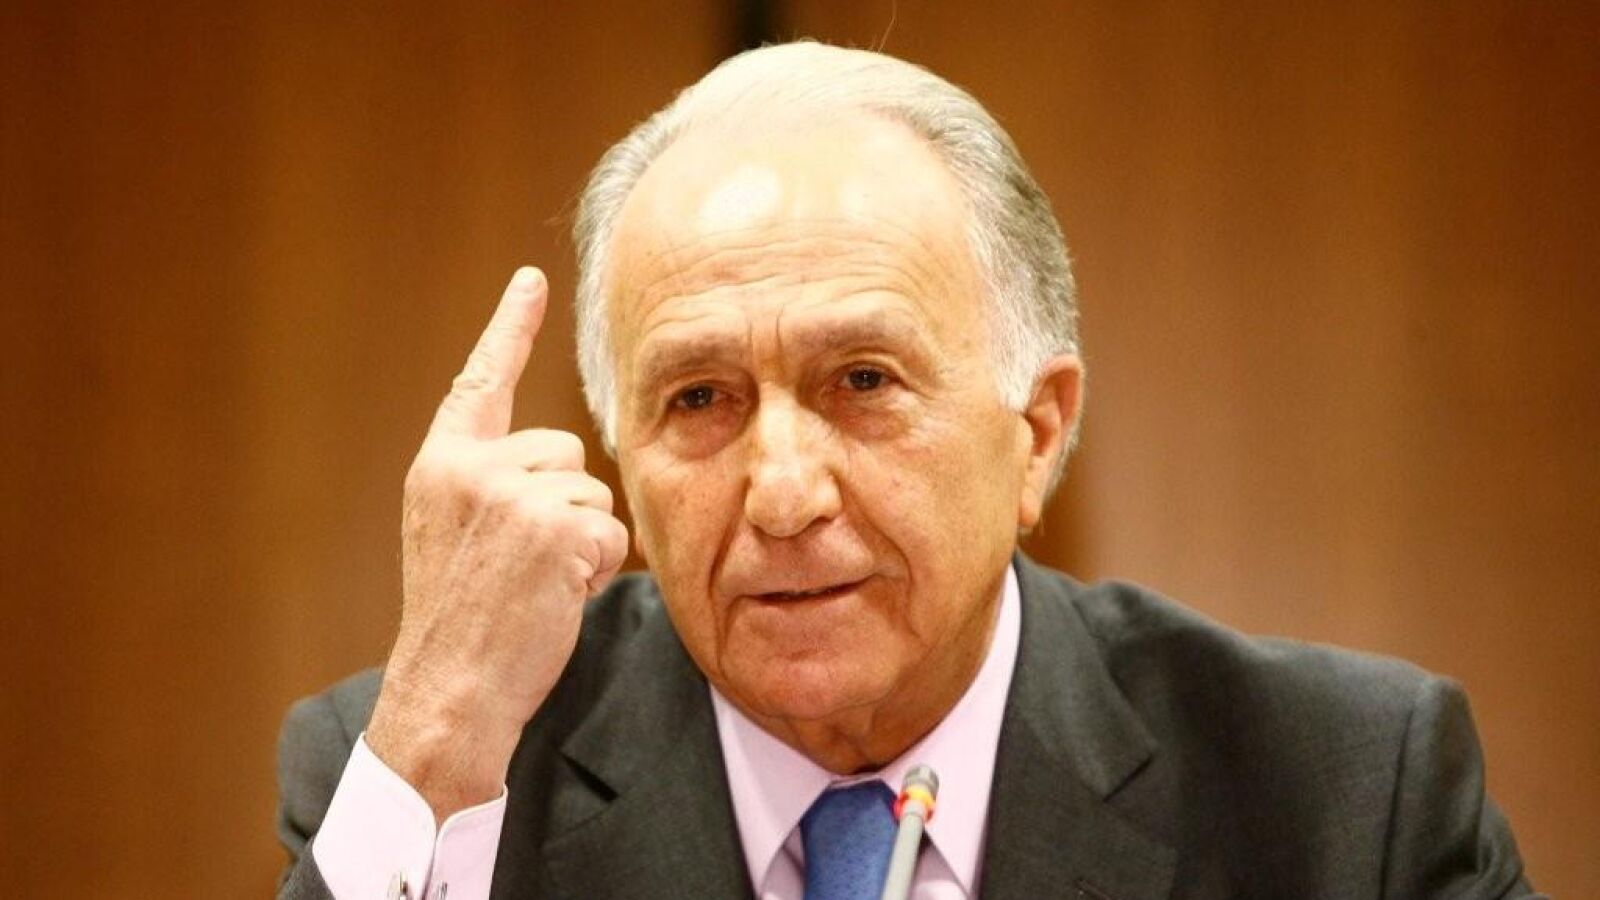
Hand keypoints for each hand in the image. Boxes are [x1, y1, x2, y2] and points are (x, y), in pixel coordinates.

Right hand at [365, 267, 628, 819]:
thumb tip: (561, 463)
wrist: (449, 689)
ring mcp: (508, 494)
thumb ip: (490, 484)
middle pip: (567, 452)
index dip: (509, 328)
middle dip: (565, 506)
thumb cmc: (463, 622)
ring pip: (593, 494)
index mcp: (441, 465)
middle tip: (524, 565)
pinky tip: (555, 596)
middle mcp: (469, 468)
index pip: (480, 382)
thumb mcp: (453, 534)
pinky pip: (611, 532)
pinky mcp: (551, 528)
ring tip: (535, 584)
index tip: (531, 280)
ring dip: (583, 542)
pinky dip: (598, 568)